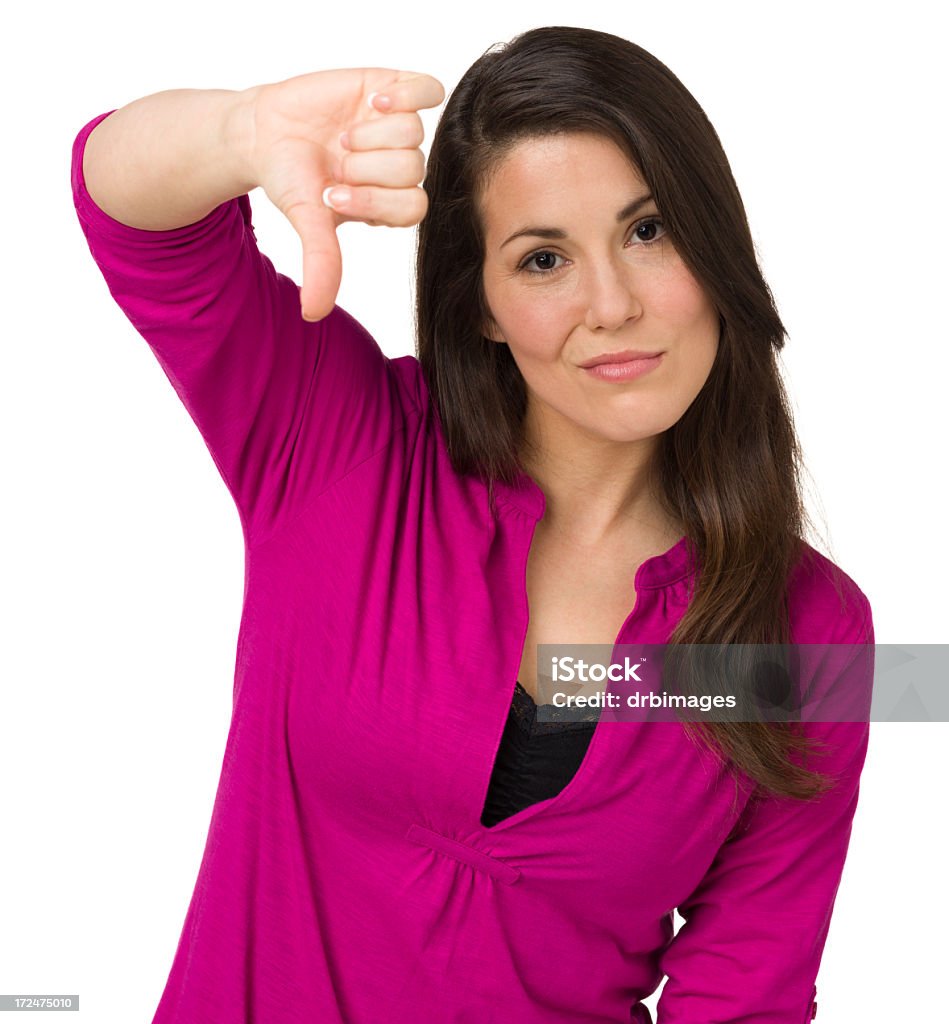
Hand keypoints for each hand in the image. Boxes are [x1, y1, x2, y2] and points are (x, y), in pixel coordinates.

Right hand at [240, 68, 444, 321]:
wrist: (267, 132)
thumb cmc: (291, 180)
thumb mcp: (307, 222)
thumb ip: (321, 262)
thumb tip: (312, 313)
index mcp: (391, 203)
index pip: (412, 207)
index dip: (374, 201)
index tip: (334, 193)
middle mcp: (401, 168)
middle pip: (413, 169)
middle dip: (365, 167)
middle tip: (335, 161)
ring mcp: (399, 128)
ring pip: (413, 133)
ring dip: (370, 134)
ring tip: (342, 135)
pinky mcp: (394, 89)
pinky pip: (428, 88)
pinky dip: (403, 95)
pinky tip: (372, 100)